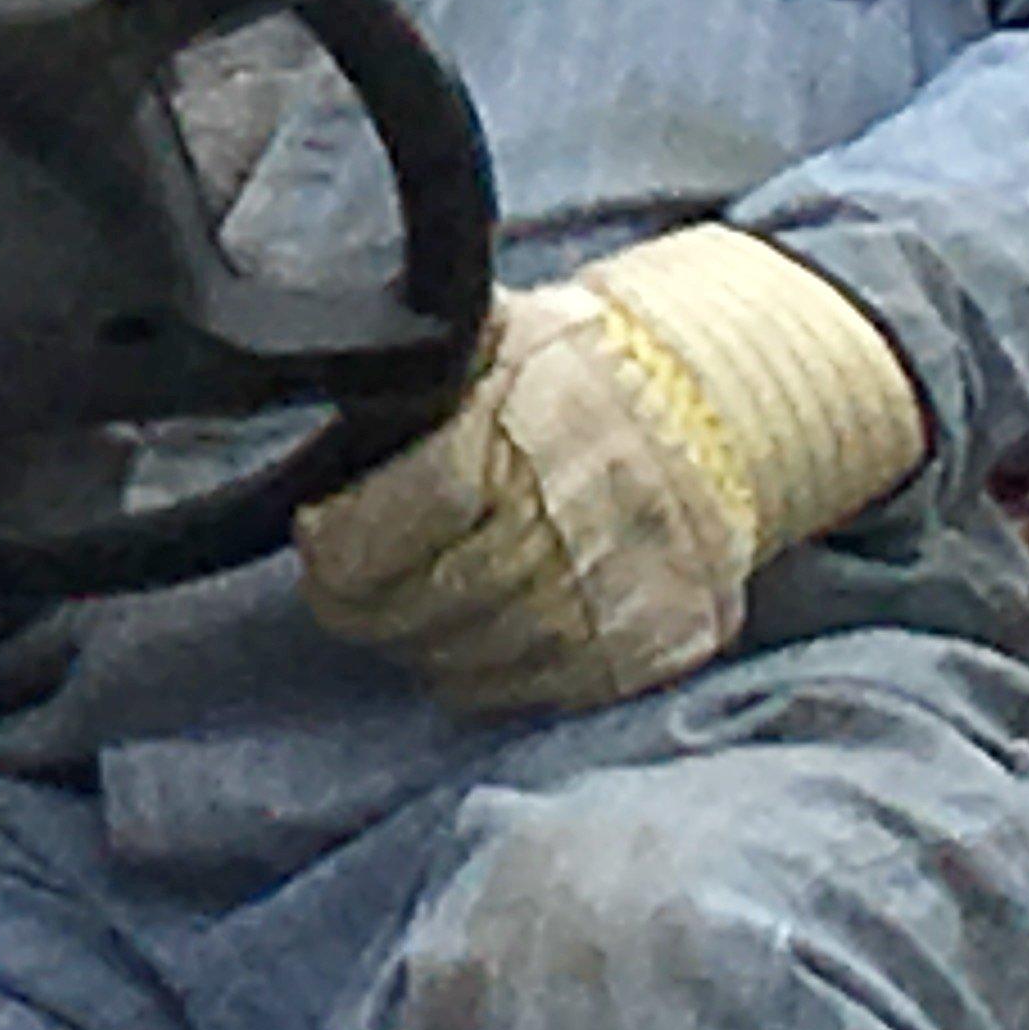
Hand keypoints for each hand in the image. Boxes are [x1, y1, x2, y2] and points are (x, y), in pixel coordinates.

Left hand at [293, 223, 927, 718]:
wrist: (711, 413)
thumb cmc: (577, 371)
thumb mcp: (493, 336)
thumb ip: (417, 372)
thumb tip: (341, 386)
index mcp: (512, 440)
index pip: (385, 530)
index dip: (335, 542)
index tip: (318, 534)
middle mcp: (560, 529)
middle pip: (413, 608)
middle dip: (361, 604)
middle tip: (348, 585)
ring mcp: (606, 600)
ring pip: (461, 662)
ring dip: (419, 642)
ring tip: (412, 604)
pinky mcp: (644, 650)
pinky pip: (527, 693)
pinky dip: (485, 673)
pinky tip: (477, 631)